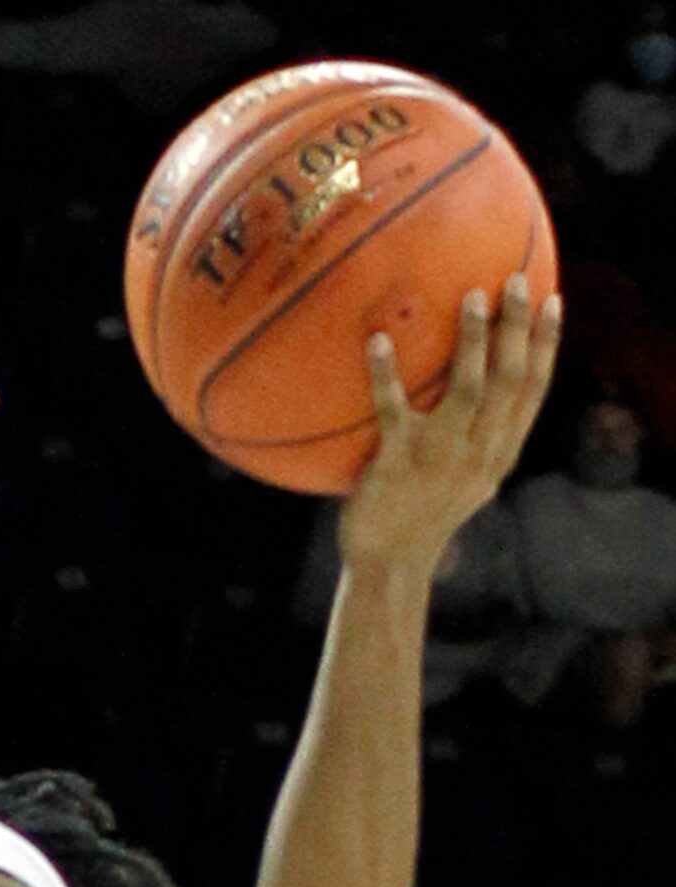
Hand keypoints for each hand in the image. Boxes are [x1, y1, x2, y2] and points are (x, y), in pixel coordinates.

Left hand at [339, 275, 560, 574]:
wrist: (390, 562)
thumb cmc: (424, 512)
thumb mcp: (468, 477)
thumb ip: (481, 436)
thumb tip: (483, 387)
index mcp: (499, 453)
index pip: (533, 392)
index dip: (546, 345)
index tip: (552, 301)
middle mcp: (478, 454)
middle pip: (509, 381)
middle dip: (517, 328)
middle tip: (515, 281)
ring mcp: (440, 459)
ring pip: (468, 390)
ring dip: (472, 342)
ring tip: (469, 297)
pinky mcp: (398, 463)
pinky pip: (393, 410)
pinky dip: (386, 373)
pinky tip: (376, 340)